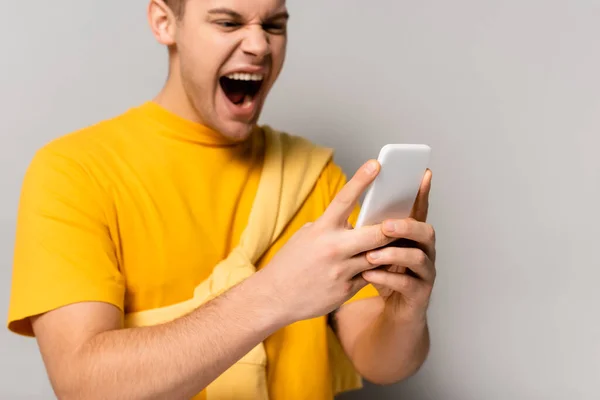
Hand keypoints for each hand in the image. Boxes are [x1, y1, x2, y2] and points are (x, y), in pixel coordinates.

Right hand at [259, 160, 397, 323]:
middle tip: (408, 218)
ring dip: (390, 250)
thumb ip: (331, 227)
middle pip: (376, 233)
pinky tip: (382, 265)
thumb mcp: (306, 236)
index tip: (377, 164)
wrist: (274, 298)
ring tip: (402, 242)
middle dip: (394, 227)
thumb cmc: (291, 262)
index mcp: (321, 229)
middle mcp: (333, 248)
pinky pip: (371, 275)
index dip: (362, 180)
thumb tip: (354, 220)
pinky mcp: (347, 289)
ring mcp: (341, 270)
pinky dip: (378, 269)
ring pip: (379, 256)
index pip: (344, 199)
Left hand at [361, 169, 435, 321]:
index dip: (422, 192)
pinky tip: (369, 276)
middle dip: (407, 226)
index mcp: (413, 236)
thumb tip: (355, 204)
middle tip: (386, 225)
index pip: (419, 210)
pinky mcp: (419, 294)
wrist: (391, 313)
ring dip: (394, 254)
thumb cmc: (382, 274)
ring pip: (419, 258)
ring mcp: (425, 273)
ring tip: (370, 255)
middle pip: (426, 231)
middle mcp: (424, 251)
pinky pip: (408, 284)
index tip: (422, 173)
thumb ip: (372, 231)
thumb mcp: (374, 249)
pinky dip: (387, 279)